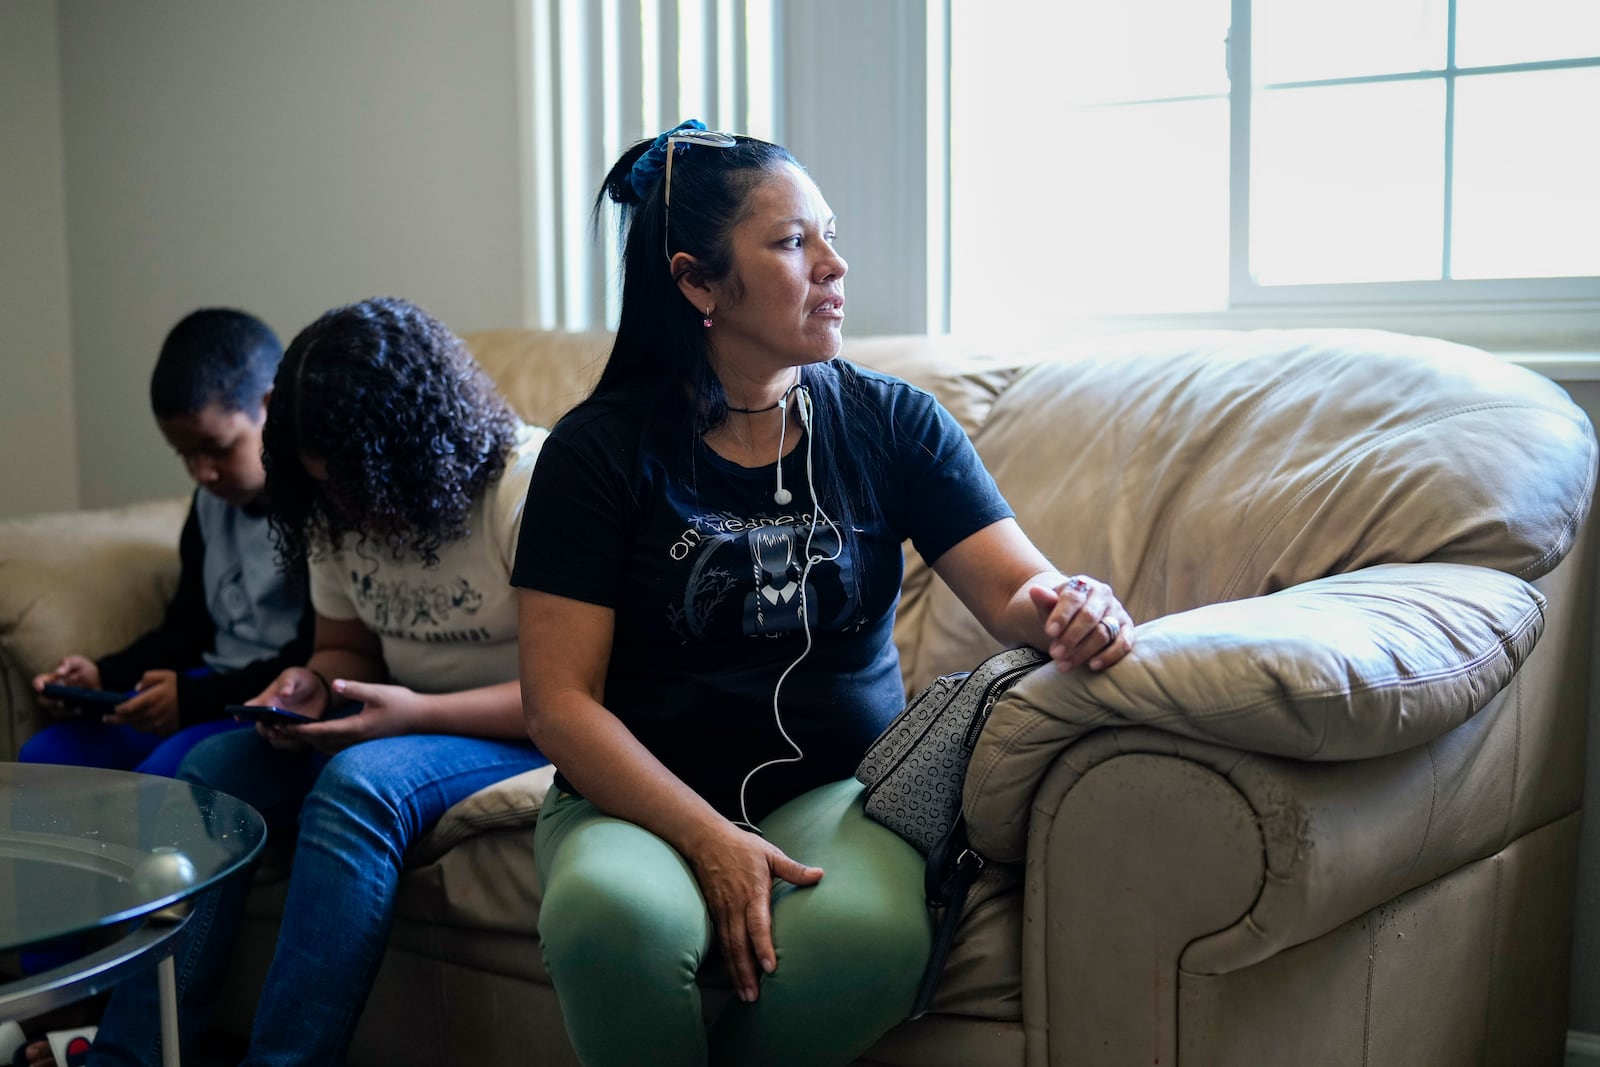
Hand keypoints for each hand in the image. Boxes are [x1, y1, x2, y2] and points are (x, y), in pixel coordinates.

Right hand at [33, 655, 102, 718]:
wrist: (101, 681)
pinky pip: (64, 716)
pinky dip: (70, 714)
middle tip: (61, 702)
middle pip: (42, 699)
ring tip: (75, 706)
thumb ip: (68, 663)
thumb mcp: (78, 662)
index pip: (39, 681)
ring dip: (61, 710)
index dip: (37, 684)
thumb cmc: (86, 670)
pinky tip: (80, 710)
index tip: (41, 687)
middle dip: (49, 701)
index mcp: (52, 679)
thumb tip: (58, 672)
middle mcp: (53, 691)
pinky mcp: (67, 710)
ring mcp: (59, 701)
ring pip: (52, 709)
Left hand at [107, 670, 180, 734]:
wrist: (201, 700)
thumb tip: (136, 688)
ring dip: (130, 724)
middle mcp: (152, 714)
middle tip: (107, 719)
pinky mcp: (166, 730)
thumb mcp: (165, 675)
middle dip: (117, 720)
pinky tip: (144, 723)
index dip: (117, 710)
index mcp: (150, 700)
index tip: (111, 710)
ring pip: (138, 727)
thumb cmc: (182, 686)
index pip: (127, 708)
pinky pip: (151, 731)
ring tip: (126, 720)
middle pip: (129, 721)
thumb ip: (148, 678)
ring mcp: (159, 724)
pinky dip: (145, 728)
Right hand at [243, 667, 330, 750]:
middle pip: (261, 728)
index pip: (248, 709)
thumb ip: (287, 682)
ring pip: (275, 738)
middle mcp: (270, 716)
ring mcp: (283, 725)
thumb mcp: (293, 676)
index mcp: (265, 701)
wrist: (319, 686)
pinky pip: (292, 742)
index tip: (240, 717)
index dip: (241, 714)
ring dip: (279, 738)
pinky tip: (301, 736)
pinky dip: (294, 742)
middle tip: (273, 730)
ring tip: (287, 733)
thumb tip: (284, 693)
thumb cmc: (300, 679)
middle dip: (265, 731)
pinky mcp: (297, 731)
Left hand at [279, 679, 426, 754]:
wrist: (422, 719)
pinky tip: (315, 737)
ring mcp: (359, 745)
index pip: (321, 731)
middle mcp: (355, 741)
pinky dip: (320, 744)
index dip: (301, 730)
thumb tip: (336, 683)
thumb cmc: (401, 703)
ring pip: (325, 748)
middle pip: (319, 742)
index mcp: (356, 727)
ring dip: (307, 741)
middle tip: (276, 731)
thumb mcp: (379, 691)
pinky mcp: (362, 745)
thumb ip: (355, 688)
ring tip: (290, 734)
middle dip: (297, 737)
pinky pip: (334, 749)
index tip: (283, 727)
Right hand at [686, 823, 823, 1003]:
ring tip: (744, 994)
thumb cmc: (741, 847)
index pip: (757, 924)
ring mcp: (722, 911)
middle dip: (746, 972)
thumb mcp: (770, 854)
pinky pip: (720, 942)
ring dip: (735, 973)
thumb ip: (794, 869)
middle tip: (753, 996)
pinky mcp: (714, 913)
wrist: (705, 840)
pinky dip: (727, 962)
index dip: (763, 946)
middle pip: (739, 944)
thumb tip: (820, 874)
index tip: (770, 968)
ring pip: (728, 947)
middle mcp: (735, 905)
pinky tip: (733, 977)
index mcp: (752, 892)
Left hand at [1029, 575, 1133, 671]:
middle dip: (1071, 637)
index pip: (1073, 598)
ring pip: (1104, 632)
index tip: (1049, 632)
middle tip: (1054, 654)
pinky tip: (1092, 666)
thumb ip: (1044, 601)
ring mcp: (1117, 611)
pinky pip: (1124, 643)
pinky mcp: (1126, 629)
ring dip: (1084, 651)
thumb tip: (1035, 591)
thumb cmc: (1061, 612)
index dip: (1061, 616)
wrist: (1077, 615)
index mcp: (1083, 584)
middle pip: (1089, 616)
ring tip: (1064, 665)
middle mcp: (1103, 595)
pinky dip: (1109, 656)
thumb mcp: (1049, 606)